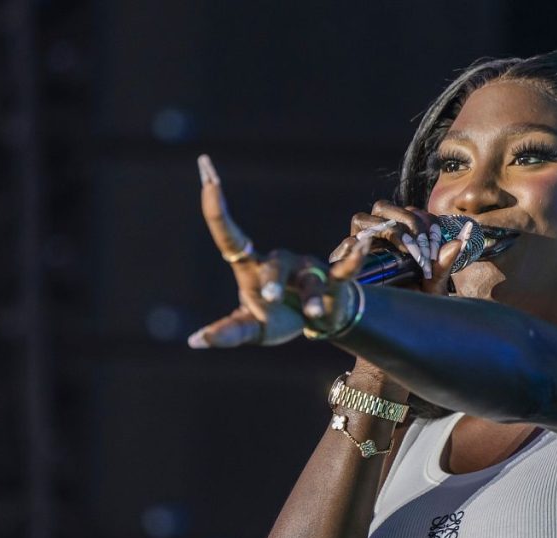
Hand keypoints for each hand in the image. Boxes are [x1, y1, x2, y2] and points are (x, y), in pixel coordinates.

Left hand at [187, 155, 372, 347]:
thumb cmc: (278, 319)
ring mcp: (307, 269)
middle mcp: (279, 262)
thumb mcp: (251, 329)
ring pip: (309, 280)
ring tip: (313, 315)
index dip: (217, 210)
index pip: (230, 237)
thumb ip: (227, 332)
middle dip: (273, 281)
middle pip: (274, 266)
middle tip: (269, 299)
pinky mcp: (334, 280)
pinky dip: (353, 258)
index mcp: (253, 269)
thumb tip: (195, 341)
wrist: (317, 321)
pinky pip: (345, 269)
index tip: (207, 178)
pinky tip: (360, 245)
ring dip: (311, 298)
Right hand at [328, 200, 472, 295]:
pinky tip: (375, 255)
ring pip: (363, 219)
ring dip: (386, 230)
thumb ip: (444, 263)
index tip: (434, 248)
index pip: (410, 212)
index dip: (425, 224)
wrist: (395, 325)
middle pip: (384, 208)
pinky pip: (346, 244)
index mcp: (400, 234)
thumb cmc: (415, 301)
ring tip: (405, 251)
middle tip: (421, 248)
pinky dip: (357, 246)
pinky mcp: (342, 261)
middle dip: (407, 222)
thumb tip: (458, 242)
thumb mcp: (434, 284)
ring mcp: (358, 246)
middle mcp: (377, 235)